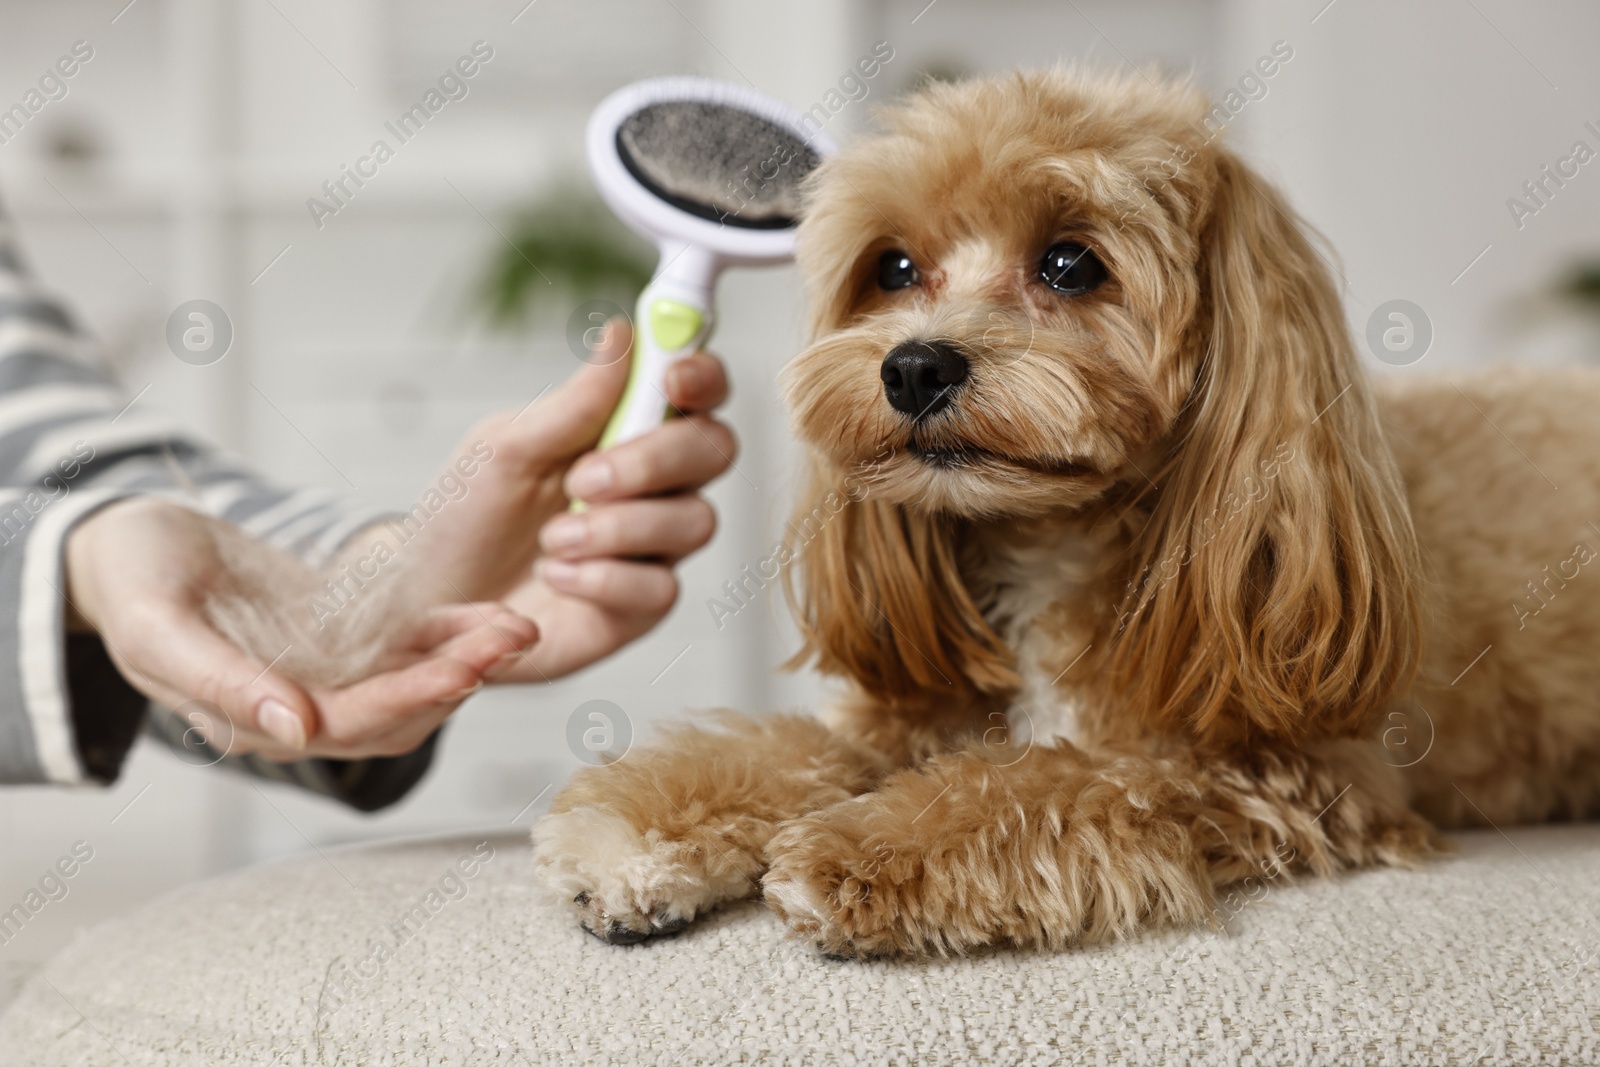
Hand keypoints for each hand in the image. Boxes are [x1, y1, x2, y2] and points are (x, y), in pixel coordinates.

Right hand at [65, 498, 537, 759]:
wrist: (124, 547)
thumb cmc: (129, 582)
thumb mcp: (157, 627)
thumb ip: (222, 684)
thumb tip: (298, 731)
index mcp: (254, 721)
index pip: (350, 725)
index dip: (409, 699)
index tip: (462, 670)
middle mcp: (301, 708)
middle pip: (398, 712)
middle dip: (459, 678)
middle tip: (515, 637)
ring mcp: (326, 674)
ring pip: (414, 682)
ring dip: (469, 659)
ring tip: (519, 626)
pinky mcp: (343, 638)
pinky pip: (408, 645)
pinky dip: (452, 632)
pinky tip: (492, 613)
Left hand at [396, 321, 734, 681]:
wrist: (433, 600)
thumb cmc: (468, 517)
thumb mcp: (506, 449)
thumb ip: (574, 403)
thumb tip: (622, 333)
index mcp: (626, 429)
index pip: (696, 390)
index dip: (702, 375)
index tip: (673, 377)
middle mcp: (655, 485)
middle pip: (713, 450)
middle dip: (655, 460)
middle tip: (585, 478)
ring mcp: (654, 546)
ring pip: (694, 521)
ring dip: (617, 527)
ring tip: (552, 538)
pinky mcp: (641, 607)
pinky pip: (660, 587)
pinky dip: (601, 579)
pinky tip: (555, 575)